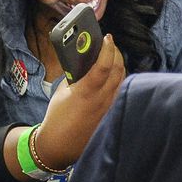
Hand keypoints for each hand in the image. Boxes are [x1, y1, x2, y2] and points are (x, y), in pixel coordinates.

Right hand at [33, 34, 123, 170]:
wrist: (60, 144)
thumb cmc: (57, 116)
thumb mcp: (62, 91)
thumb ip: (75, 76)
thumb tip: (85, 62)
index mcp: (86, 92)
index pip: (104, 66)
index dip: (108, 49)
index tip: (107, 37)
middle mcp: (102, 100)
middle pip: (119, 70)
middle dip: (116, 53)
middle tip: (110, 44)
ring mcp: (110, 108)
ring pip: (123, 80)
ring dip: (120, 65)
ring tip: (112, 56)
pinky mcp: (113, 114)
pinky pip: (121, 91)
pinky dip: (119, 79)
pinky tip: (113, 76)